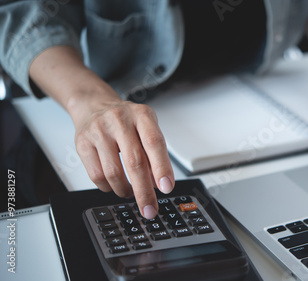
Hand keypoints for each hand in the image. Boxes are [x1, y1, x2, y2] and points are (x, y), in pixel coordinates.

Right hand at [73, 98, 174, 218]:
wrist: (94, 105)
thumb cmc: (126, 121)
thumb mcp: (146, 128)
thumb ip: (154, 153)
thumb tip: (158, 184)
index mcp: (142, 115)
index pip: (154, 143)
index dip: (162, 167)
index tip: (167, 188)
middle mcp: (120, 121)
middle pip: (134, 162)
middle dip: (144, 191)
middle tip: (150, 208)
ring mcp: (99, 131)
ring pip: (113, 172)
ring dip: (124, 190)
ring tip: (130, 192)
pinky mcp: (82, 143)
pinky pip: (96, 175)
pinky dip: (108, 187)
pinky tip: (114, 184)